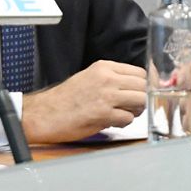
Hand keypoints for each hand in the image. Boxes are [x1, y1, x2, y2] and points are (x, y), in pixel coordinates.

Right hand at [21, 59, 147, 142]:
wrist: (43, 114)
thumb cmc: (65, 99)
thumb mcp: (90, 78)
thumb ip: (112, 79)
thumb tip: (137, 86)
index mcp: (104, 67)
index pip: (140, 72)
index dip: (145, 85)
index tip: (147, 92)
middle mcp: (107, 78)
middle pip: (143, 86)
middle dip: (142, 98)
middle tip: (133, 107)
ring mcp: (106, 95)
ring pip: (140, 100)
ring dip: (136, 110)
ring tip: (123, 114)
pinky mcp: (103, 113)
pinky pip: (128, 118)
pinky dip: (124, 122)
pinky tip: (112, 122)